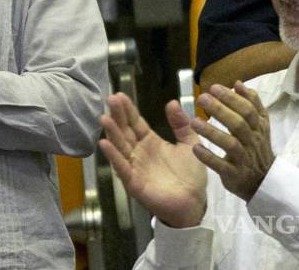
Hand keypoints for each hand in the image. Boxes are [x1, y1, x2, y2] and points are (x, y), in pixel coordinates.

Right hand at [99, 93, 206, 227]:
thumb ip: (181, 124)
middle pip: (125, 131)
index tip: (119, 95)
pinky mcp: (134, 182)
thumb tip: (172, 102)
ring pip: (120, 146)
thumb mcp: (190, 144)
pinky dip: (113, 156)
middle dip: (117, 115)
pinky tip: (105, 143)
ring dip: (112, 133)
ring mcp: (135, 166)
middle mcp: (139, 152)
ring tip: (105, 118)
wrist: (194, 203)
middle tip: (110, 99)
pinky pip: (122, 167)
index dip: (128, 110)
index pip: (136, 122)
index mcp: (151, 142)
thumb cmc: (191, 175)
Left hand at [191, 82, 273, 201]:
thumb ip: (252, 104)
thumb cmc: (256, 147)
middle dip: (220, 110)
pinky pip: (222, 166)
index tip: (213, 87)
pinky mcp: (234, 174)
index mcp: (258, 127)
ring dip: (212, 132)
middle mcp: (252, 141)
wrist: (263, 181)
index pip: (248, 109)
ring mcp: (244, 158)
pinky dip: (209, 157)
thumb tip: (238, 84)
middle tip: (201, 98)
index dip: (232, 98)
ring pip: (230, 144)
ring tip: (193, 121)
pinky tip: (195, 147)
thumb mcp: (259, 125)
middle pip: (239, 124)